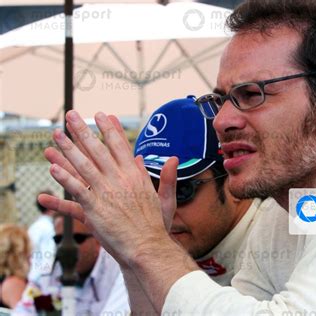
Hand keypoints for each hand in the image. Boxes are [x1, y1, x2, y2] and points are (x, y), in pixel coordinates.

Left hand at [40, 111, 177, 266]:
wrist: (148, 247)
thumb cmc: (157, 226)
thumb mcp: (167, 199)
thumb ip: (167, 177)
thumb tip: (172, 159)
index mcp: (136, 176)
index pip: (121, 146)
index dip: (110, 129)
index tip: (102, 115)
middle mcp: (121, 180)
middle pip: (98, 149)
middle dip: (83, 130)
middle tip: (71, 115)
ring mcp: (107, 193)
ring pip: (84, 165)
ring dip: (68, 149)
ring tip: (56, 135)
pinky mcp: (95, 209)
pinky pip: (77, 190)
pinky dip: (65, 179)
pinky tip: (53, 168)